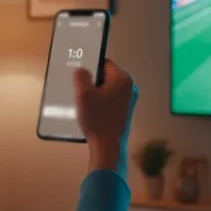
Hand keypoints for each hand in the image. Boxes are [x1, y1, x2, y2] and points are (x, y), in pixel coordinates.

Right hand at [73, 60, 137, 176]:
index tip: (80, 78)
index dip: (90, 68)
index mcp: (123, 78)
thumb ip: (81, 76)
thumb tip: (82, 70)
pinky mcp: (125, 111)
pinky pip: (109, 100)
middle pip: (105, 76)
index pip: (103, 62)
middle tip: (80, 92)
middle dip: (92, 82)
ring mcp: (129, 100)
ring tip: (85, 104)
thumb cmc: (97, 119)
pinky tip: (91, 112)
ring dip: (95, 93)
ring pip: (106, 89)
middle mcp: (130, 87)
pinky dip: (100, 103)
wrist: (108, 147)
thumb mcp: (83, 94)